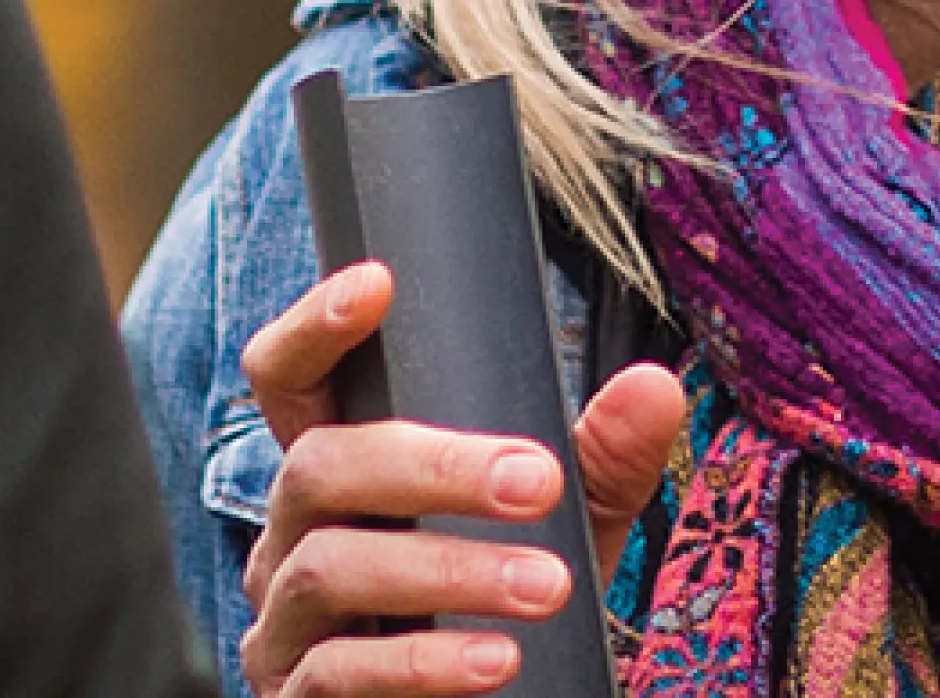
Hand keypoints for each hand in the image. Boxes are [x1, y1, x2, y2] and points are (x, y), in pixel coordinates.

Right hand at [237, 260, 688, 696]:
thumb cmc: (503, 603)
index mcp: (340, 469)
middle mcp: (292, 532)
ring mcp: (285, 619)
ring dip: (448, 570)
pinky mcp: (297, 695)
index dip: (315, 327)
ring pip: (330, 566)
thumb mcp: (564, 525)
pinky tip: (498, 660)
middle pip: (318, 464)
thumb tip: (654, 387)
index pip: (291, 379)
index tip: (379, 283)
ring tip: (548, 584)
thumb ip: (602, 460)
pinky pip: (337, 673)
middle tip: (538, 482)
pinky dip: (423, 665)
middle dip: (433, 466)